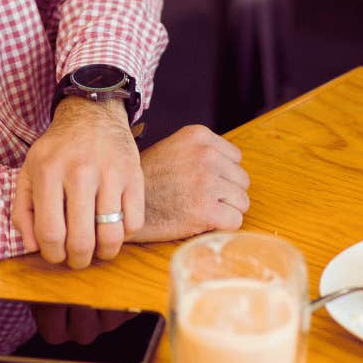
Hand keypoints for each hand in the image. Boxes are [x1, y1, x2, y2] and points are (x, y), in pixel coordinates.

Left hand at [13, 98, 141, 268]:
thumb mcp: (28, 172)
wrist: (92, 115)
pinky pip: (134, 223)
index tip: (56, 254)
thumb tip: (32, 247)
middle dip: (78, 260)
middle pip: (82, 240)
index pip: (50, 233)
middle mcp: (80, 172)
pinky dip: (124, 235)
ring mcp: (111, 174)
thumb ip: (22, 211)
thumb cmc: (57, 150)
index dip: (52, 254)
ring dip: (103, 253)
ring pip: (111, 236)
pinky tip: (113, 228)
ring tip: (97, 249)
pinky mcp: (134, 176)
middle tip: (77, 258)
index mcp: (48, 172)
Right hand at [129, 126, 250, 242]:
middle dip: (226, 193)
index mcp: (198, 136)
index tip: (201, 183)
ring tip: (200, 211)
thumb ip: (202, 152)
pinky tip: (201, 223)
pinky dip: (222, 227)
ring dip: (225, 211)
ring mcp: (206, 181)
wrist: (120, 206)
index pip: (235, 158)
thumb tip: (232, 169)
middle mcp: (205, 155)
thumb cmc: (147, 182)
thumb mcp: (174, 149)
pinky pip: (235, 221)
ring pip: (242, 201)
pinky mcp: (205, 209)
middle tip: (200, 200)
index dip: (222, 175)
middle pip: (241, 180)